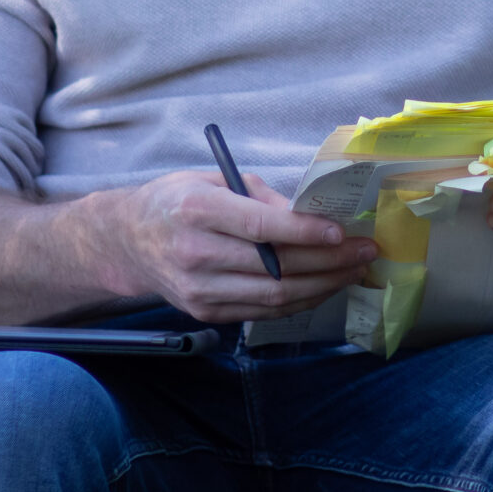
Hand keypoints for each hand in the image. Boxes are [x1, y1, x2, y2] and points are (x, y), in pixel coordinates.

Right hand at [85, 170, 377, 321]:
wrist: (127, 241)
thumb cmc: (177, 201)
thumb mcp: (214, 179)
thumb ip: (260, 197)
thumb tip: (310, 216)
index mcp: (197, 210)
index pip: (260, 228)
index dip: (305, 233)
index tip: (340, 232)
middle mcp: (195, 254)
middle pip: (275, 267)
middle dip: (329, 262)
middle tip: (365, 250)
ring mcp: (199, 290)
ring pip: (274, 297)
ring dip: (323, 285)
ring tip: (355, 270)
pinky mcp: (205, 312)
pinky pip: (263, 311)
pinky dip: (300, 300)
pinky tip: (325, 285)